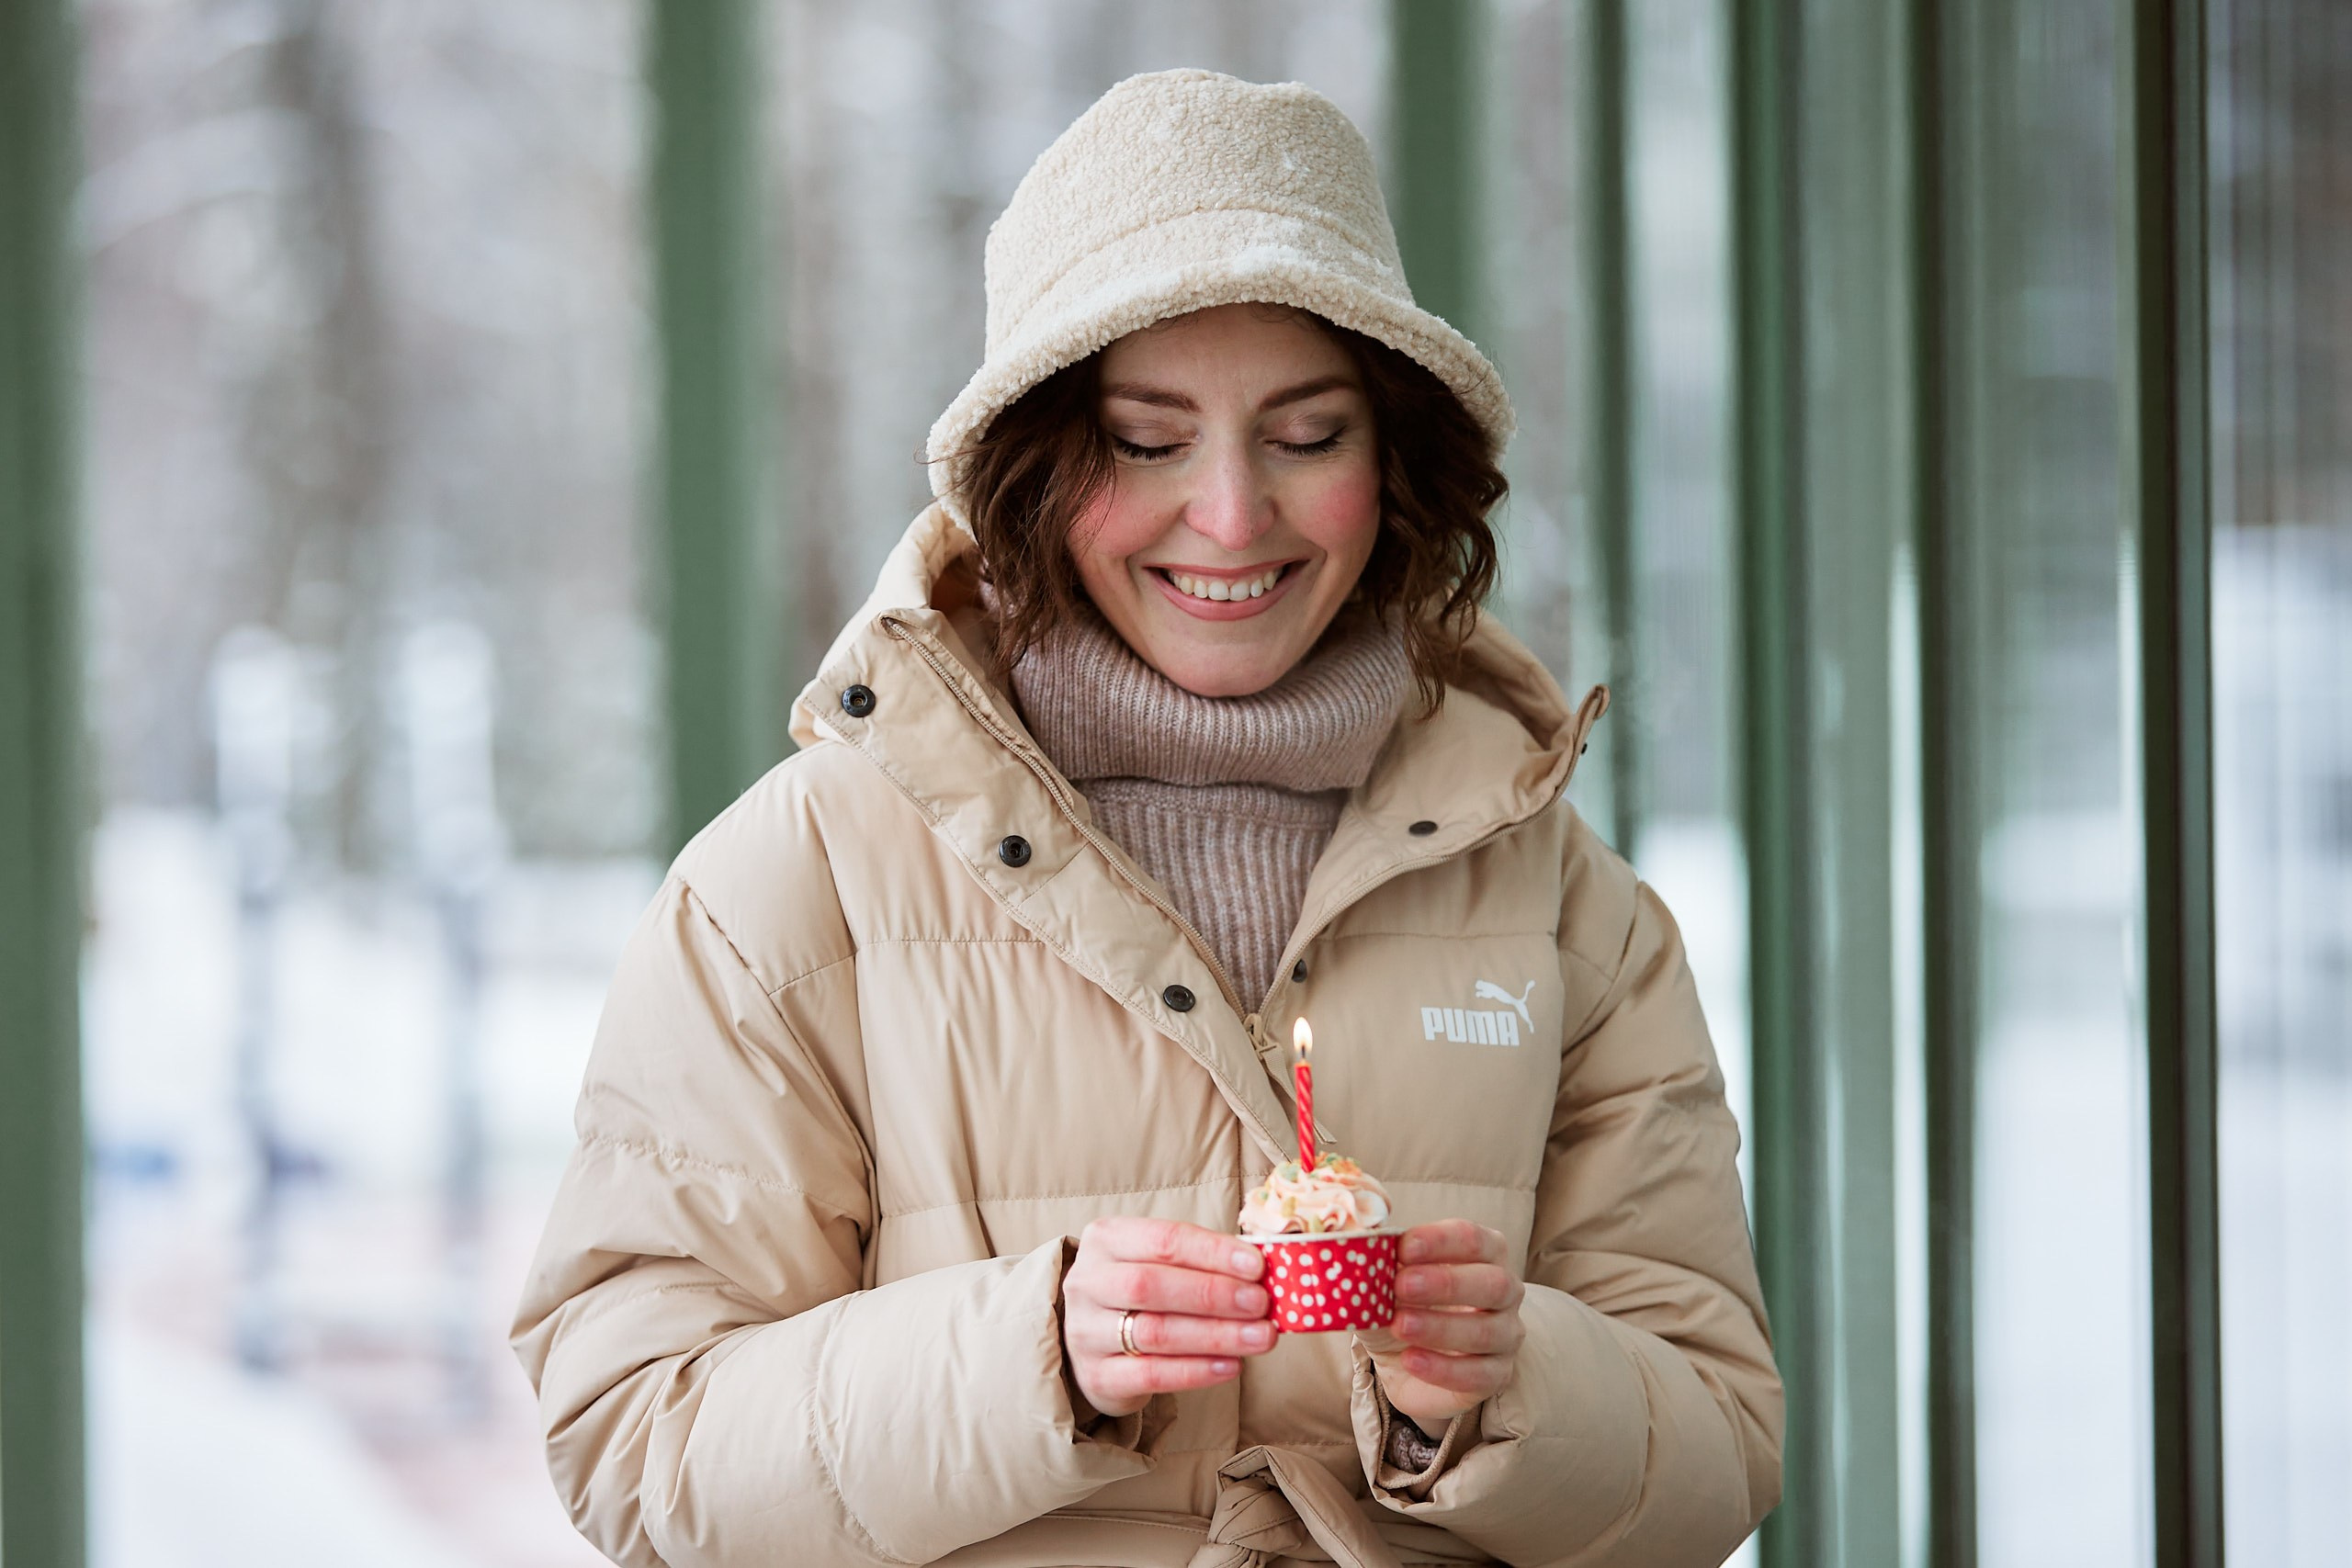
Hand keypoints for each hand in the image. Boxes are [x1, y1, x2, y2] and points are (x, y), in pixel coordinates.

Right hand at [1062, 1217, 1275, 1418]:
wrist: (1095, 1341)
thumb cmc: (1140, 1293)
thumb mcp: (1160, 1263)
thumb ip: (1202, 1261)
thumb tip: (1263, 1270)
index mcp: (1106, 1239)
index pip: (1163, 1239)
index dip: (1213, 1253)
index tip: (1257, 1266)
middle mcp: (1087, 1282)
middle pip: (1151, 1285)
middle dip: (1214, 1294)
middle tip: (1260, 1304)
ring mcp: (1085, 1332)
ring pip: (1155, 1332)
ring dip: (1216, 1335)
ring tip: (1260, 1337)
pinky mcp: (1096, 1376)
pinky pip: (1150, 1375)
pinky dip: (1196, 1371)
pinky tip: (1231, 1366)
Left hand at [1357, 1219, 1525, 1427]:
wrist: (1405, 1360)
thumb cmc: (1404, 1304)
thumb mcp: (1385, 1278)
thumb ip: (1378, 1253)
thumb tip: (1357, 1231)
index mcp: (1485, 1254)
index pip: (1474, 1239)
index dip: (1440, 1241)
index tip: (1403, 1247)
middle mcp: (1505, 1291)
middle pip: (1492, 1282)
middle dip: (1446, 1283)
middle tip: (1401, 1285)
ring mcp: (1506, 1336)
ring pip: (1486, 1332)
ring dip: (1439, 1327)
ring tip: (1399, 1325)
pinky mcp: (1496, 1375)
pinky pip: (1478, 1374)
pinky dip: (1442, 1368)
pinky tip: (1410, 1360)